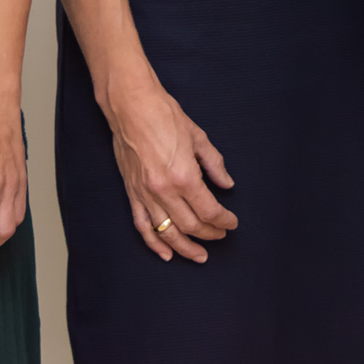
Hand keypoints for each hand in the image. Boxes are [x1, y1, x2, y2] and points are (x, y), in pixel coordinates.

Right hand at [99, 74, 236, 263]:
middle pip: (191, 225)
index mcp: (184, 176)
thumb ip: (215, 165)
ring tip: (199, 255)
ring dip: (185, 247)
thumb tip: (227, 184)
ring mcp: (145, 195)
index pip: (209, 210)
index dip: (224, 220)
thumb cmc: (165, 117)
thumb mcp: (198, 138)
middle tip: (221, 235)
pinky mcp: (132, 194)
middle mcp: (164, 191)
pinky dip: (154, 244)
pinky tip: (166, 254)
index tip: (232, 223)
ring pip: (167, 233)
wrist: (131, 107)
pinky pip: (142, 226)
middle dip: (209, 234)